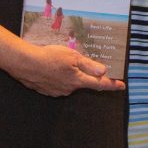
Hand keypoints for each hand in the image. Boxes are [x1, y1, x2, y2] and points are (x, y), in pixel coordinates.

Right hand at [9, 43, 124, 96]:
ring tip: (58, 61)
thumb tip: (104, 71)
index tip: (122, 86)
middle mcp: (70, 89)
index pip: (100, 84)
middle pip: (83, 83)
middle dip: (83, 74)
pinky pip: (57, 84)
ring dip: (68, 74)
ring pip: (69, 83)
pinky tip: (50, 68)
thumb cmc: (50, 57)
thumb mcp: (72, 56)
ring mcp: (58, 91)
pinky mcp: (47, 91)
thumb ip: (88, 65)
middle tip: (76, 61)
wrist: (25, 63)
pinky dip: (57, 77)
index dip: (112, 85)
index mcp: (78, 80)